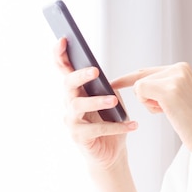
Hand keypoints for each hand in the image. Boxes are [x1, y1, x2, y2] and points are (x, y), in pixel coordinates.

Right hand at [53, 38, 137, 169]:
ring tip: (113, 100)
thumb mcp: (110, 98)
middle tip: (94, 71)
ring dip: (97, 102)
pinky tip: (132, 125)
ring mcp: (71, 121)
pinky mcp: (79, 137)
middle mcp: (69, 103)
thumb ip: (104, 85)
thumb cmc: (110, 121)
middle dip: (79, 76)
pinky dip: (116, 126)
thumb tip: (101, 73)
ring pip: (78, 106)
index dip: (59, 54)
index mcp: (76, 90)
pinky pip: (95, 129)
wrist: (112, 152)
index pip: (63, 69)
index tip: (63, 39)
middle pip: (67, 84)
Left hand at [111, 62, 191, 155]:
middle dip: (140, 94)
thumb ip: (163, 87)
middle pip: (141, 77)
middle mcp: (179, 67)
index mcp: (182, 68)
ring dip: (148, 103)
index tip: (113, 83)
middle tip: (152, 104)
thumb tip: (139, 85)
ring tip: (169, 111)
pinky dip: (148, 104)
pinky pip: (140, 91)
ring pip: (139, 85)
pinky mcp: (168, 89)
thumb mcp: (179, 97)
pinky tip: (165, 111)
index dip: (129, 78)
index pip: (148, 71)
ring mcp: (175, 77)